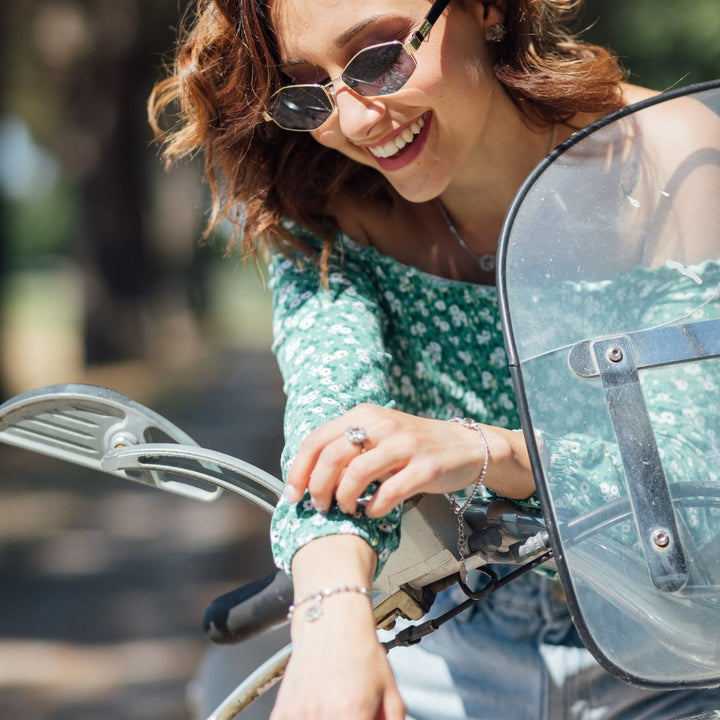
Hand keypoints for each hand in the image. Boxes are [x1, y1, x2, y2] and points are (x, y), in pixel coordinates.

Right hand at [270, 536, 404, 719]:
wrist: (330, 618)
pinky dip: (310, 718)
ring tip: (337, 705)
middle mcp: (324, 715)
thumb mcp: (389, 688)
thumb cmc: (359, 648)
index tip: (366, 717)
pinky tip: (319, 705)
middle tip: (354, 711)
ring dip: (329, 719)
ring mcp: (300, 714)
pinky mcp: (282, 711)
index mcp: (353, 713)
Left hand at [286, 405, 532, 516]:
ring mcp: (405, 445)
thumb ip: (347, 449)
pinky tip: (373, 511)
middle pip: (331, 456)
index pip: (317, 439)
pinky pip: (389, 492)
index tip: (292, 495)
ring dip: (343, 499)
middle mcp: (382, 425)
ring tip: (346, 509)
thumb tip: (308, 477)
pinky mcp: (425, 467)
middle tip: (319, 507)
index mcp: (364, 415)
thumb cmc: (413, 447)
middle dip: (317, 488)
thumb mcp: (378, 436)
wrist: (465, 446)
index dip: (298, 470)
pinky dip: (374, 507)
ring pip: (356, 473)